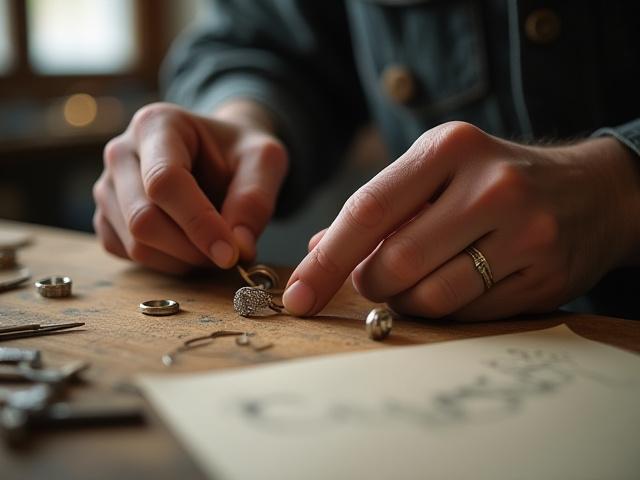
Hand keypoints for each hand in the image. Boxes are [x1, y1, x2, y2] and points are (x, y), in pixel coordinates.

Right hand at [93, 101, 287, 272]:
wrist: (217, 153)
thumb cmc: (238, 152)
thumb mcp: (264, 161)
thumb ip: (255, 199)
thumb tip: (238, 248)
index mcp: (156, 125)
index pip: (165, 181)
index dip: (198, 223)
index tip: (231, 254)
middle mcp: (121, 153)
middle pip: (143, 219)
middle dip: (193, 249)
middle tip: (230, 253)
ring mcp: (107, 187)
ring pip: (135, 244)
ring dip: (183, 260)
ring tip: (214, 246)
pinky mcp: (106, 218)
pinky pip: (129, 255)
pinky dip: (166, 264)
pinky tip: (191, 248)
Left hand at [283, 122, 639, 319]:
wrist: (591, 191)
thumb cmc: (493, 181)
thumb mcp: (437, 172)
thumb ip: (379, 208)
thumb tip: (320, 250)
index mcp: (449, 148)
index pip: (368, 210)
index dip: (326, 260)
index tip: (297, 295)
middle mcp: (489, 185)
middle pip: (395, 261)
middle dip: (370, 283)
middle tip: (375, 279)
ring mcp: (523, 231)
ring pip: (430, 296)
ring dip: (407, 301)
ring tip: (420, 279)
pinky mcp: (544, 274)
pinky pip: (469, 314)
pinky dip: (448, 310)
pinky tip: (461, 283)